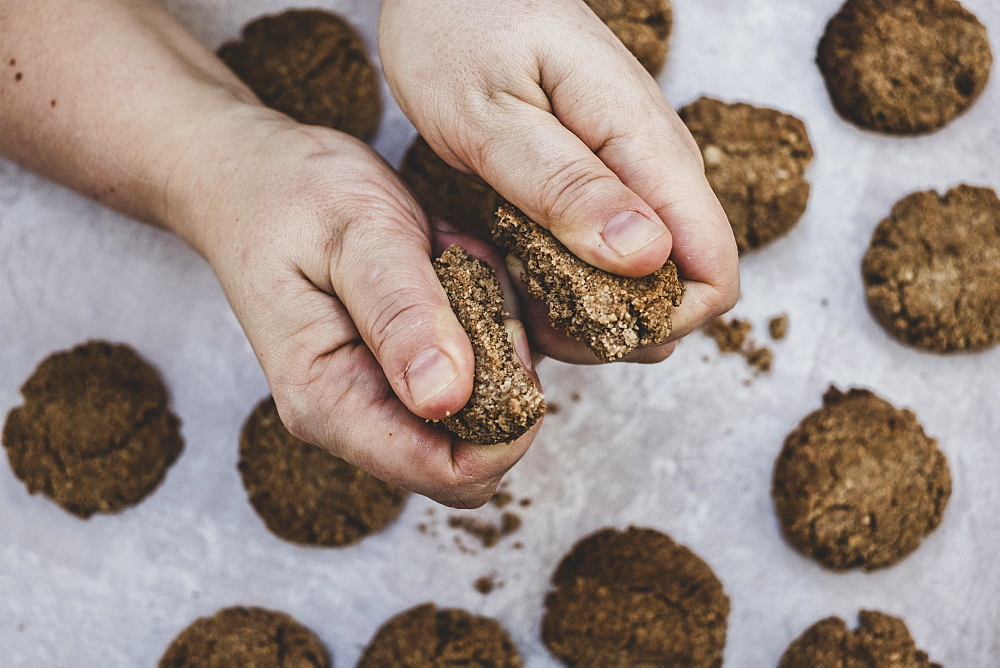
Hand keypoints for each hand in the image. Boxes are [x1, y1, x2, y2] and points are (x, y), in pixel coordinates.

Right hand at [173, 111, 539, 507]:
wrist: (254, 178)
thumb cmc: (294, 197)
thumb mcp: (357, 235)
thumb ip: (402, 315)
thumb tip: (446, 397)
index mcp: (331, 402)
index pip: (448, 474)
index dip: (509, 429)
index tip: (516, 345)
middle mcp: (357, 417)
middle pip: (479, 449)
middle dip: (506, 371)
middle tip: (474, 279)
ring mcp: (381, 397)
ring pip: (488, 403)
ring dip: (495, 331)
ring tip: (449, 257)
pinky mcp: (403, 372)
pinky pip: (479, 365)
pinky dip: (486, 315)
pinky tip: (449, 262)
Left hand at [380, 0, 739, 362]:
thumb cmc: (458, 30)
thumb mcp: (493, 117)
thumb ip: (567, 186)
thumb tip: (649, 257)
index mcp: (643, 147)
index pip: (713, 268)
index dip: (665, 323)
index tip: (587, 330)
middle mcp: (653, 164)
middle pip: (685, 284)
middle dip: (623, 326)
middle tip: (538, 314)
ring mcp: (631, 170)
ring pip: (647, 274)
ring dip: (593, 308)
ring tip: (521, 290)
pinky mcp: (602, 176)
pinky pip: (612, 249)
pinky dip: (572, 278)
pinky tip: (519, 268)